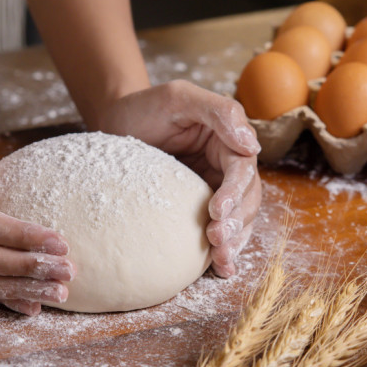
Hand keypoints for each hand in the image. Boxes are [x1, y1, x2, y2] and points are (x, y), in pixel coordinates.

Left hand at [97, 80, 261, 277]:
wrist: (114, 123)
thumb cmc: (146, 107)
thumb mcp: (179, 97)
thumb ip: (219, 112)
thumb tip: (251, 144)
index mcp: (228, 142)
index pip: (241, 170)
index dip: (234, 192)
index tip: (217, 211)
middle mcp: (226, 168)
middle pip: (246, 200)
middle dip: (237, 223)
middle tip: (217, 241)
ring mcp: (213, 190)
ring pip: (238, 220)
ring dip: (234, 242)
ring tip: (221, 261)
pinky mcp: (196, 209)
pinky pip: (218, 230)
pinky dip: (222, 251)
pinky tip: (220, 269)